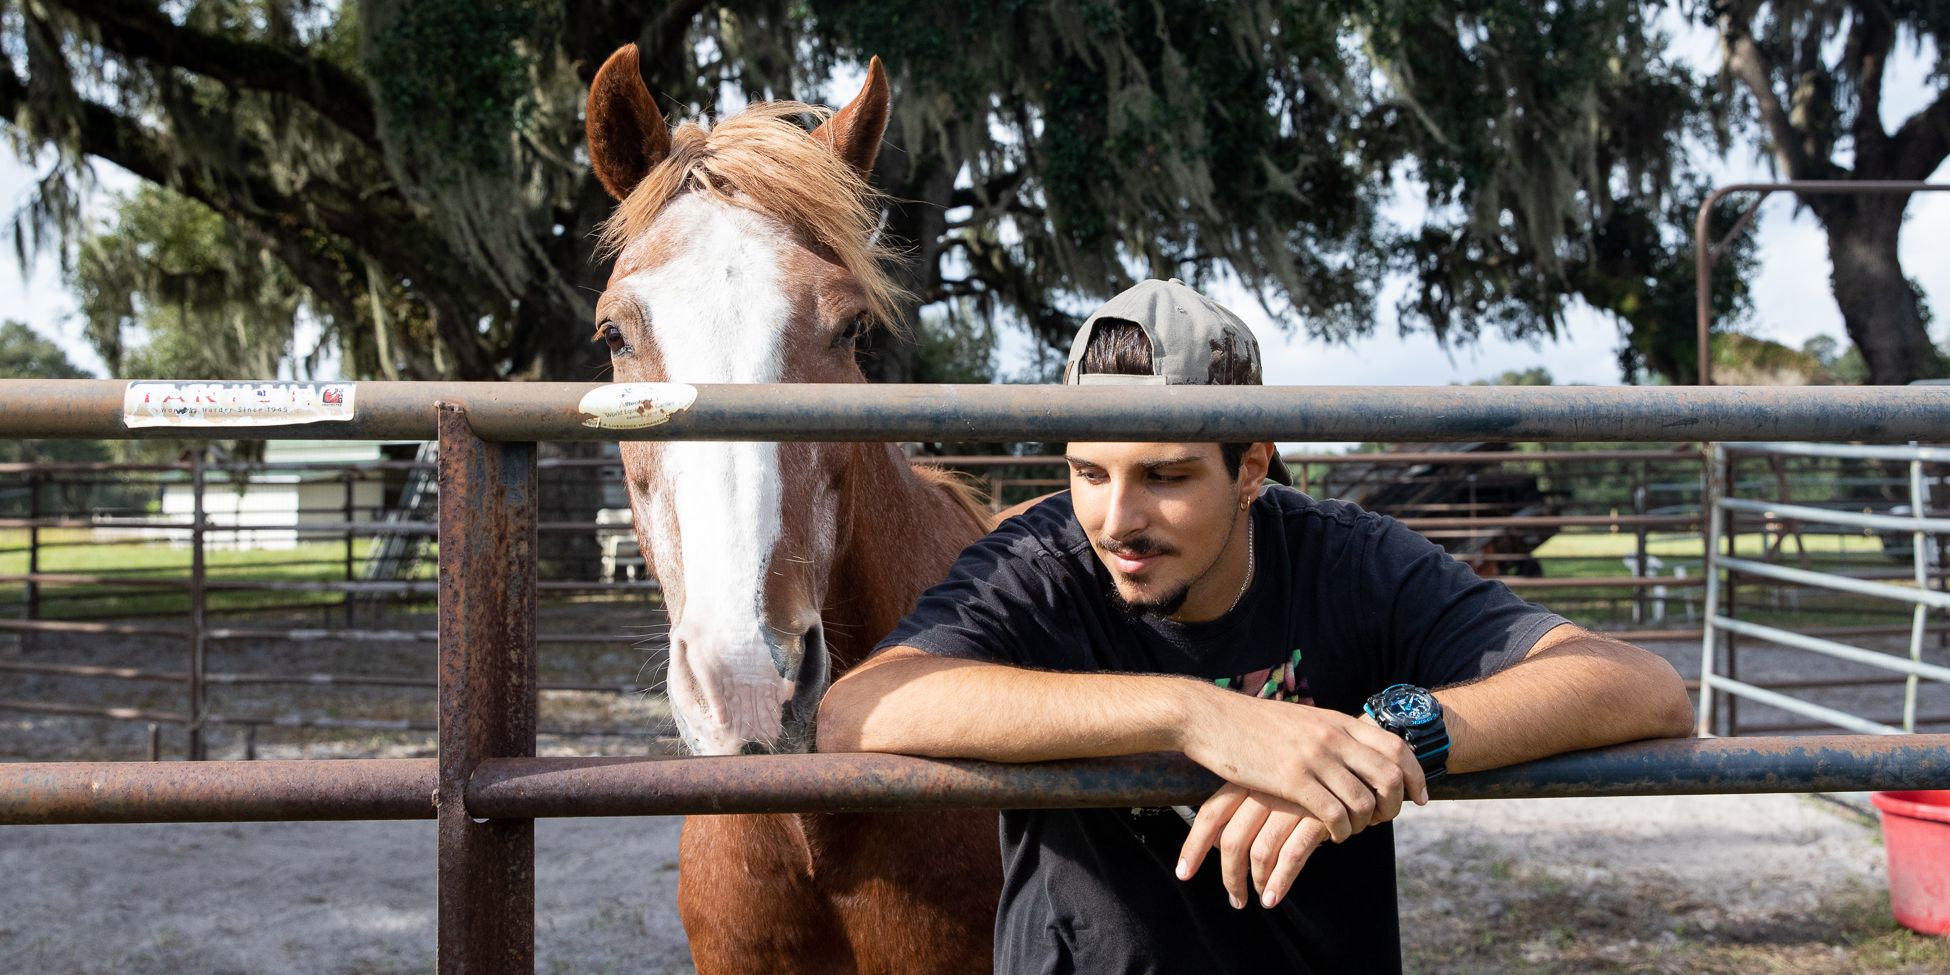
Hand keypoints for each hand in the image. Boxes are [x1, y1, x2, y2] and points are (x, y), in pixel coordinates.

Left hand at [1175, 784, 1328, 908]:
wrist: (1354, 757)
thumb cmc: (1303, 776)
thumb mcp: (1267, 781)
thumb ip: (1239, 806)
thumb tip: (1212, 842)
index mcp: (1247, 778)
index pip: (1210, 815)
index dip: (1193, 847)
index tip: (1183, 873)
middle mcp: (1264, 789)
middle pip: (1232, 841)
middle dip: (1230, 876)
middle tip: (1234, 898)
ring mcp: (1291, 802)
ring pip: (1260, 853)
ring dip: (1255, 884)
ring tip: (1258, 899)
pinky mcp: (1319, 816)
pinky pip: (1292, 856)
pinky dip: (1280, 882)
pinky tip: (1274, 897)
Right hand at [1176, 688, 1427, 841]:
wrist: (1209, 717)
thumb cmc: (1251, 723)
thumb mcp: (1301, 720)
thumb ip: (1329, 733)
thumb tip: (1354, 750)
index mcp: (1337, 721)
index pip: (1396, 747)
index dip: (1416, 776)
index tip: (1419, 798)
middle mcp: (1332, 737)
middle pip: (1389, 777)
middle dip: (1395, 806)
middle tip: (1384, 820)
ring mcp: (1313, 758)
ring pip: (1364, 801)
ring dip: (1366, 824)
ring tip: (1352, 829)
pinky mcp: (1291, 780)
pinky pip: (1334, 814)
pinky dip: (1342, 831)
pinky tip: (1332, 835)